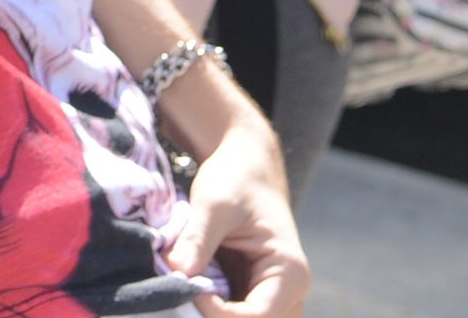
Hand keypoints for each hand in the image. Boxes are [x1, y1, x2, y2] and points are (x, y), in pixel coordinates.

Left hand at [162, 83, 309, 317]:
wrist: (245, 165)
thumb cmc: (235, 179)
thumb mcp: (213, 204)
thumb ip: (197, 239)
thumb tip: (177, 271)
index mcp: (289, 272)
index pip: (256, 317)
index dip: (217, 312)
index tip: (185, 286)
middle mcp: (289, 292)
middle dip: (215, 317)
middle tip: (181, 292)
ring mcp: (273, 296)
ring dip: (213, 314)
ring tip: (185, 290)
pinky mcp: (253, 293)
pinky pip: (235, 313)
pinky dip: (211, 307)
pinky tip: (189, 289)